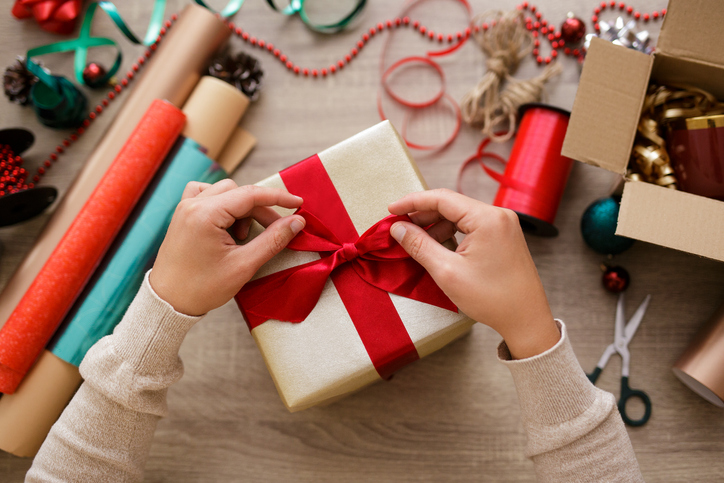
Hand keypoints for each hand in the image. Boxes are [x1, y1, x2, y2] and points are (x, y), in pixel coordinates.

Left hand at [150, 180, 304, 315]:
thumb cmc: (202, 288)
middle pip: (239, 192)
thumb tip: (297, 222)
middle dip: (261, 210)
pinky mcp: (183, 215)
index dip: (278, 198)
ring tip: (243, 236)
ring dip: (242, 208)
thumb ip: (273, 240)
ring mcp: (185, 208)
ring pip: (225, 192)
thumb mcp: (244, 265)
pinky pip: (207, 195)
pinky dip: (223, 205)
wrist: (167, 302)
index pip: (250, 195)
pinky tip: (227, 225)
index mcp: (205, 214)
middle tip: (276, 231)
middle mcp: (192, 204)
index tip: (298, 204)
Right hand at [388, 189, 558, 358]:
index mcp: (487, 218)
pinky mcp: (504, 236)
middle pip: (451, 204)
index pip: (442, 198)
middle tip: (399, 227)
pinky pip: (471, 226)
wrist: (526, 319)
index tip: (391, 210)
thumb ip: (419, 245)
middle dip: (423, 214)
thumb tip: (398, 228)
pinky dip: (452, 232)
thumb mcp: (447, 272)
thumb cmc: (492, 298)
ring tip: (416, 241)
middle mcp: (498, 215)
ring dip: (436, 225)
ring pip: (460, 216)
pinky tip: (438, 246)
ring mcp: (503, 225)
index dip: (412, 202)